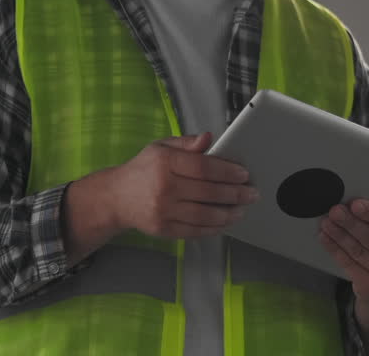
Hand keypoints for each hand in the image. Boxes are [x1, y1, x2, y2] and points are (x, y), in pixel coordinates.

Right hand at [107, 132, 258, 239]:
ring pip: (204, 215)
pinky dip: (213, 228)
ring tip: (241, 209)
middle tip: (251, 193)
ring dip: (228, 213)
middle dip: (235, 194)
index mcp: (165, 162)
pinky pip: (195, 231)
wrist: (116, 198)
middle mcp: (164, 187)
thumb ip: (187, 143)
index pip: (203, 167)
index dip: (227, 171)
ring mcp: (163, 211)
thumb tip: (209, 138)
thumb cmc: (143, 170)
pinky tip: (224, 222)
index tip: (243, 174)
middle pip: (208, 192)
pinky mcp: (163, 229)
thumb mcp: (161, 147)